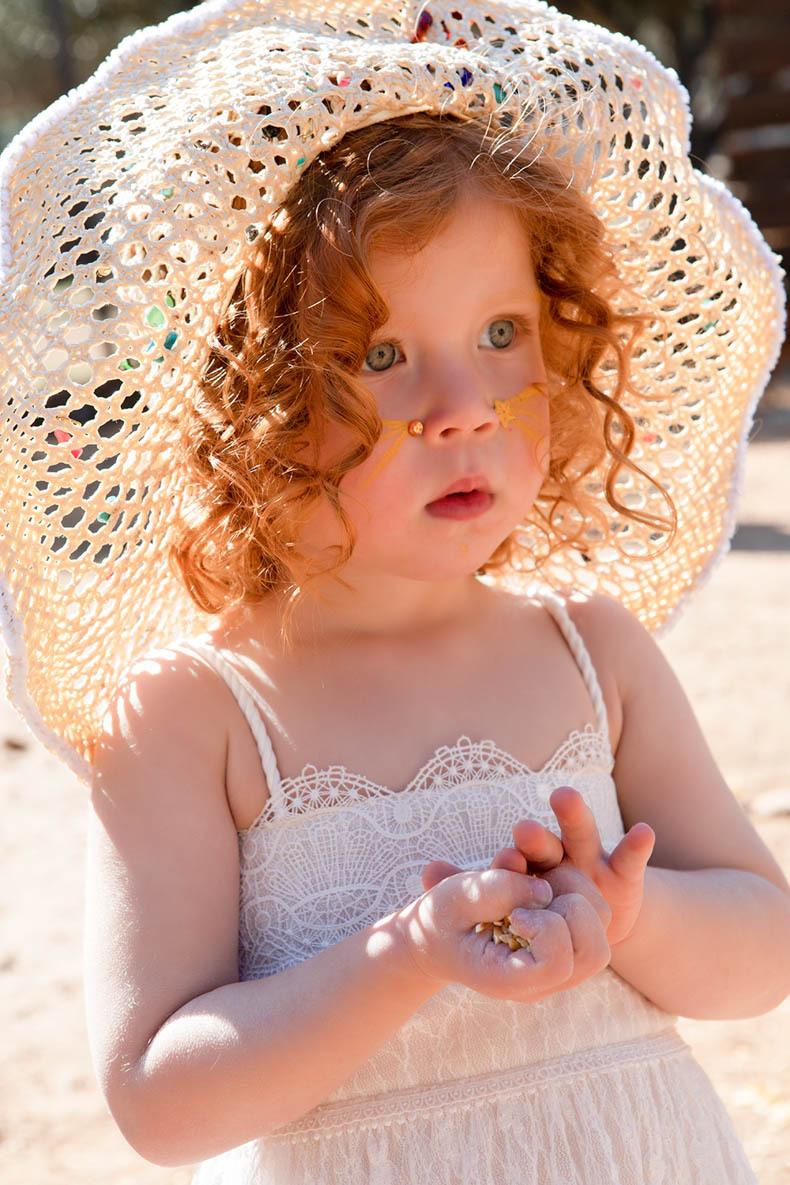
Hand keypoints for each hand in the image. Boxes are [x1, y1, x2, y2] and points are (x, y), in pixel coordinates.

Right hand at [400, 865, 610, 1003]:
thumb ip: (498, 890)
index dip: (546, 927)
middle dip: (573, 909)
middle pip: (594, 952)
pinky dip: (578, 895)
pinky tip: (546, 889)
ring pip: (603, 933)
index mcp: (509, 981)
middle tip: (537, 896)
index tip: (515, 914)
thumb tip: (547, 890)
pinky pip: (597, 921)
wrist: (436, 938)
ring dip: (578, 897)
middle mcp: (542, 983)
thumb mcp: (456, 896)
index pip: (558, 963)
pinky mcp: (566, 949)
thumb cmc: (441, 919)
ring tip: (542, 887)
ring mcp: (558, 970)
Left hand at [505, 786, 655, 944]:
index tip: (505, 859)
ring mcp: (592, 862)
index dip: (509, 864)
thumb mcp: (529, 917)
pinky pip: (630, 858)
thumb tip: (452, 886)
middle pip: (543, 844)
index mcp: (529, 872)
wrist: (597, 931)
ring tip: (564, 796)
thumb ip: (499, 902)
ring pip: (580, 835)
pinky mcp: (624, 873)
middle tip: (523, 829)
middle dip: (534, 837)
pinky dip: (636, 845)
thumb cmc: (553, 921)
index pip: (515, 865)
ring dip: (573, 816)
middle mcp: (557, 859)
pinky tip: (643, 832)